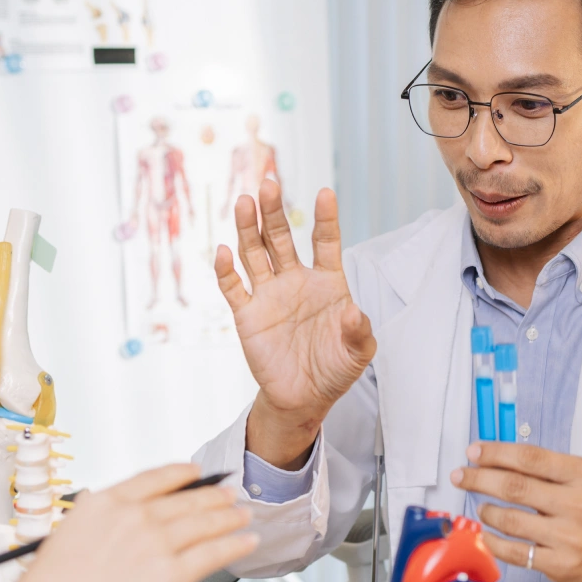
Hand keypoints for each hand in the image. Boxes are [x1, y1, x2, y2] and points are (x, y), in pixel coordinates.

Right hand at [1, 463, 255, 581]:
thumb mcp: (61, 542)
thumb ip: (91, 527)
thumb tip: (106, 524)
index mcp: (102, 505)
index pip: (154, 479)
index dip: (180, 474)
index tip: (194, 472)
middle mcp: (134, 517)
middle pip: (186, 500)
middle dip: (213, 497)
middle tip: (228, 496)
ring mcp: (157, 543)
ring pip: (205, 523)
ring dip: (229, 518)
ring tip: (242, 516)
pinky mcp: (175, 573)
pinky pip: (214, 553)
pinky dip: (235, 545)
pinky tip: (245, 541)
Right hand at [215, 183, 375, 467]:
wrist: (304, 399)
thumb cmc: (335, 369)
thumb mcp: (358, 353)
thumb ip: (359, 332)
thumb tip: (354, 312)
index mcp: (326, 282)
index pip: (325, 242)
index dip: (325, 218)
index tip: (325, 193)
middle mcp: (295, 281)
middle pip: (282, 238)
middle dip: (275, 211)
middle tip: (270, 183)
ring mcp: (268, 295)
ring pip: (255, 253)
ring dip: (249, 228)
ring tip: (246, 201)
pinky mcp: (246, 315)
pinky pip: (233, 288)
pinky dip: (226, 270)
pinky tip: (223, 251)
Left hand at [450, 443, 581, 581]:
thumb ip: (546, 468)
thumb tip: (496, 459)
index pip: (530, 458)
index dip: (496, 453)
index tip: (473, 452)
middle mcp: (577, 504)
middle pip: (515, 487)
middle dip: (479, 479)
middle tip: (461, 476)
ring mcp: (568, 537)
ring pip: (510, 520)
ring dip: (486, 511)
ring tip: (481, 507)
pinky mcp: (559, 564)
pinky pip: (514, 552)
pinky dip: (493, 541)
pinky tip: (487, 533)